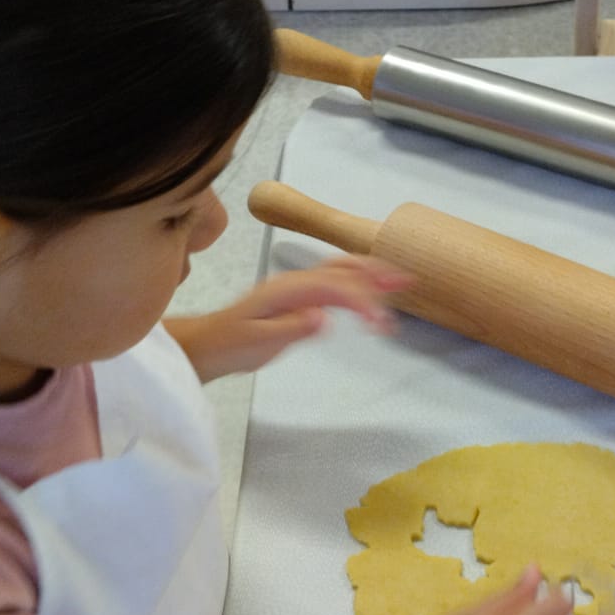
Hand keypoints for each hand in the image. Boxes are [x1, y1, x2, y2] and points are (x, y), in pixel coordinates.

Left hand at [176, 257, 411, 379]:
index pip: (334, 288)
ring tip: (402, 281)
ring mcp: (296, 287)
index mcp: (287, 290)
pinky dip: (358, 284)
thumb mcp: (258, 343)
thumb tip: (324, 318)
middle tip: (408, 281)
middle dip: (377, 272)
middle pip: (342, 268)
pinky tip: (371, 293)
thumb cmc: (229, 346)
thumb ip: (292, 330)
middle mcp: (295, 282)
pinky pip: (334, 283)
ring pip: (341, 271)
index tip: (382, 325)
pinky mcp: (298, 297)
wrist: (206, 344)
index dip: (363, 302)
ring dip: (372, 273)